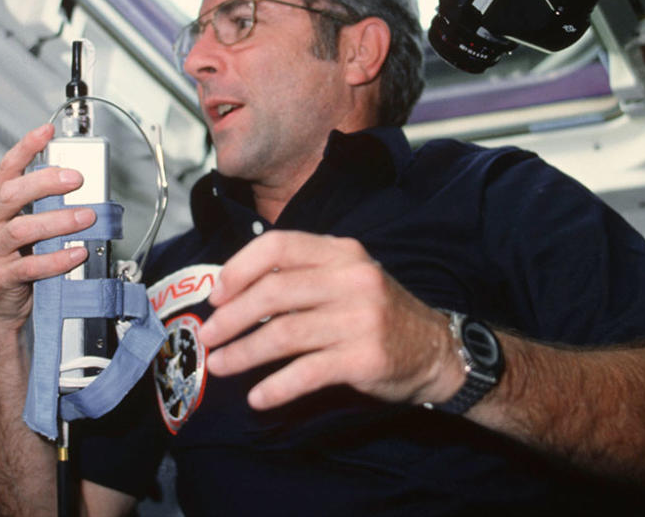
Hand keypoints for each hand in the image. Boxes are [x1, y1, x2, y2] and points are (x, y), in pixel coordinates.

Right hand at [0, 123, 94, 332]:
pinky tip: (77, 252)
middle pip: (10, 195)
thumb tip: (80, 190)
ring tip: (86, 218)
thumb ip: (41, 209)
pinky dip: (58, 258)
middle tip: (76, 179)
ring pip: (22, 229)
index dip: (25, 149)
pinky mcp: (1, 278)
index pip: (5, 171)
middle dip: (44, 182)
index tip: (45, 131)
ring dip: (58, 220)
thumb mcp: (21, 230)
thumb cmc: (13, 263)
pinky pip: (31, 266)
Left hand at [199, 231, 460, 409]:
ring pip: (284, 333)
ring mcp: (360, 318)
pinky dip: (276, 387)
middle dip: (232, 317)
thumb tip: (233, 291)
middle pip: (274, 292)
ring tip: (219, 366)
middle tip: (208, 336)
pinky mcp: (364, 358)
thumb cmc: (376, 313)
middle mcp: (351, 279)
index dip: (239, 269)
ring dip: (244, 353)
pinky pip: (307, 372)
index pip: (278, 246)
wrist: (435, 350)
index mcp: (341, 252)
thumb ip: (300, 277)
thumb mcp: (346, 278)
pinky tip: (257, 398)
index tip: (216, 295)